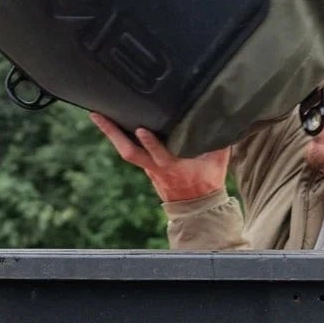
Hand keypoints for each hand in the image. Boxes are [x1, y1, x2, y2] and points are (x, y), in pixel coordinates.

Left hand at [90, 114, 230, 202]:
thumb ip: (220, 140)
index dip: (150, 143)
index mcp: (175, 166)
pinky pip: (130, 150)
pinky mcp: (146, 167)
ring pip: (126, 151)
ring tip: (96, 114)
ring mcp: (148, 168)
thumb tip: (227, 117)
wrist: (198, 208)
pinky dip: (120, 137)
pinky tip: (111, 123)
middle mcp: (156, 167)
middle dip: (113, 133)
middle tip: (97, 115)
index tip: (141, 130)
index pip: (160, 154)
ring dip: (110, 133)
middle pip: (130, 152)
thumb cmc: (209, 180)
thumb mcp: (218, 160)